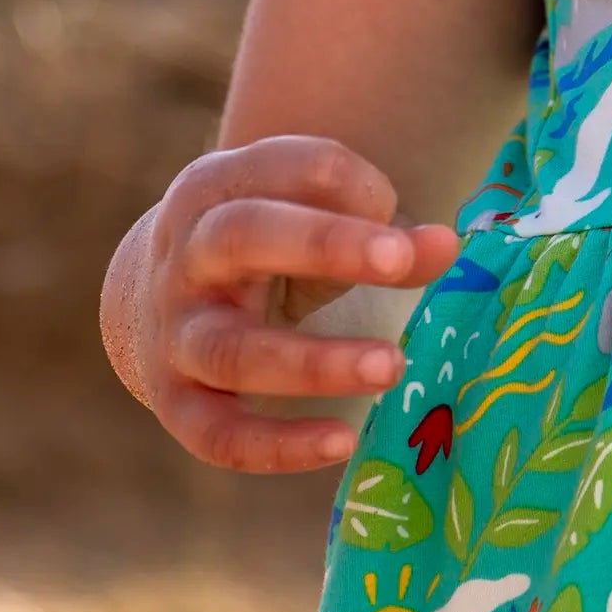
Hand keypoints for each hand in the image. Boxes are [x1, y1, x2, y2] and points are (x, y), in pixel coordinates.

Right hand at [131, 135, 459, 473]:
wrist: (163, 292)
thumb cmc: (272, 241)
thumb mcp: (317, 214)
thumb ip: (384, 227)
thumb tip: (447, 246)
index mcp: (221, 185)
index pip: (286, 165)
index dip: (352, 185)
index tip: (401, 211)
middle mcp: (187, 254)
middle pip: (242, 235)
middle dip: (324, 245)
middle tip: (399, 262)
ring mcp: (174, 331)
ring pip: (231, 349)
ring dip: (313, 362)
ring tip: (392, 365)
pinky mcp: (177, 402)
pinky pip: (218, 434)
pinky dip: (278, 445)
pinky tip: (343, 442)